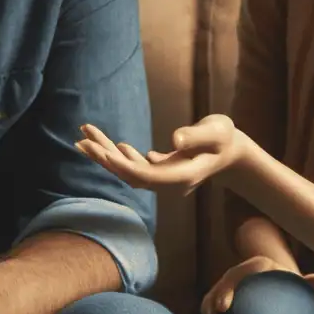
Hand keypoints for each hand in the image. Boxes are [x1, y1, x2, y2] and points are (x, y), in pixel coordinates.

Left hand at [74, 115, 250, 196]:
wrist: (231, 151)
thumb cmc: (225, 138)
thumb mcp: (217, 131)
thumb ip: (197, 136)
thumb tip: (175, 139)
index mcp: (181, 176)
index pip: (146, 176)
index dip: (123, 165)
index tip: (103, 151)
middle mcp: (169, 182)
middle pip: (131, 175)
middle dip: (105, 158)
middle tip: (82, 139)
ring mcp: (163, 178)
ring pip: (129, 171)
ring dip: (106, 155)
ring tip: (84, 137)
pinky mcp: (160, 170)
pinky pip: (134, 166)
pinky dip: (119, 155)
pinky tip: (109, 144)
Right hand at [200, 254, 313, 313]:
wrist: (284, 288)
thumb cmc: (291, 288)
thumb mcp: (299, 286)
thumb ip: (309, 285)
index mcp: (261, 265)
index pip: (244, 271)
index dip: (231, 287)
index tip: (224, 306)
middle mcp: (245, 271)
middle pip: (228, 280)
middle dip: (219, 294)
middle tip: (217, 312)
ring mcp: (236, 283)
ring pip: (217, 289)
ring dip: (210, 302)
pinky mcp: (229, 294)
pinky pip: (214, 299)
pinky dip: (209, 308)